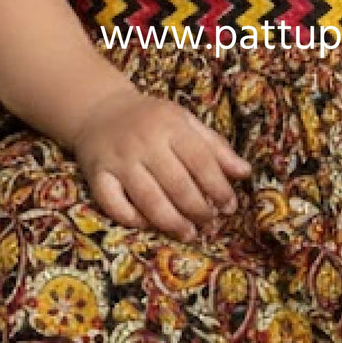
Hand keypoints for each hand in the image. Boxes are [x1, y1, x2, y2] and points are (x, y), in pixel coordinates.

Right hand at [72, 85, 251, 241]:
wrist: (99, 109)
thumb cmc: (151, 119)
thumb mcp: (185, 122)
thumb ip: (215, 147)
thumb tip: (245, 173)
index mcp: (170, 125)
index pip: (200, 161)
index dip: (218, 188)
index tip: (229, 207)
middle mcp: (144, 142)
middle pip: (177, 184)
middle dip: (198, 209)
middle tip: (209, 223)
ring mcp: (118, 160)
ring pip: (148, 200)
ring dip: (172, 222)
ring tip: (188, 234)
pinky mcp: (96, 175)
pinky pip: (114, 205)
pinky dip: (133, 220)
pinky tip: (150, 226)